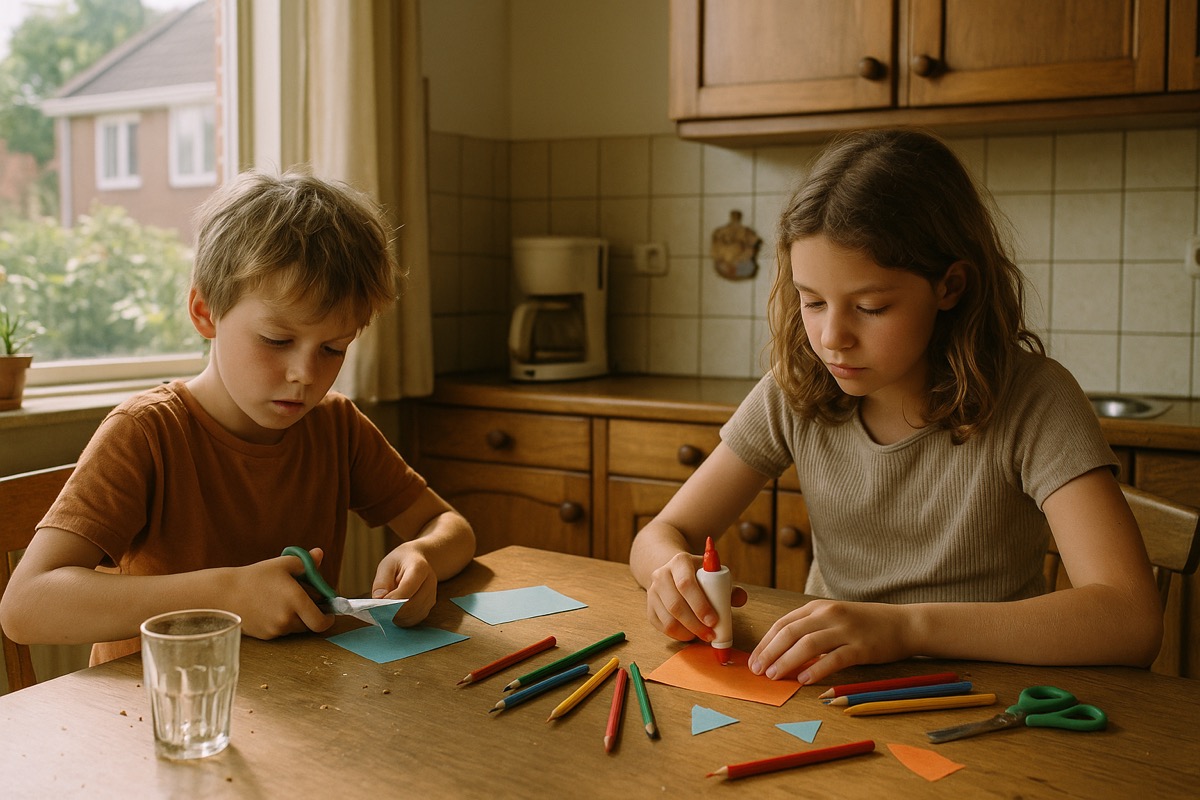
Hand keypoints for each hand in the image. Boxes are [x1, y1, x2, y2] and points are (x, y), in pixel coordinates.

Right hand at [228, 549, 335, 638]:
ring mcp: (276, 630)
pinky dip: (284, 621)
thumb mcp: (283, 564)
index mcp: (296, 601)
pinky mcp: (266, 636)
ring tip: (285, 600)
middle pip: (311, 624)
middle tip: (307, 601)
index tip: (329, 610)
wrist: (224, 594)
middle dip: (313, 614)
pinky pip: (283, 630)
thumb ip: (306, 562)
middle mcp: (288, 619)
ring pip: (297, 628)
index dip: (328, 618)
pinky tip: (272, 607)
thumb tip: (320, 554)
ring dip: (298, 617)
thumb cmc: (255, 576)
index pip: (322, 621)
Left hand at [371, 545, 437, 626]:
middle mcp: (430, 583)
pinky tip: (395, 613)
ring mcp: (431, 596)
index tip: (380, 603)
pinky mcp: (429, 606)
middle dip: (394, 610)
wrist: (417, 561)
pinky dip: (403, 619)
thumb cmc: (399, 562)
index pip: (408, 587)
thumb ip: (382, 582)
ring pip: (414, 614)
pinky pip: (415, 619)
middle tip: (379, 610)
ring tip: (386, 610)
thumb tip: (379, 599)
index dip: (393, 598)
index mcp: (420, 568)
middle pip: (413, 604)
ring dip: (398, 617)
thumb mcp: (387, 565)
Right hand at [644, 551, 747, 642]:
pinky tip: (690, 634)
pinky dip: (678, 635)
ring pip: (668, 619)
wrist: (673, 571)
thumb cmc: (699, 576)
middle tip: (711, 635)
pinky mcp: (649, 608)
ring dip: (688, 632)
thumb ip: (728, 587)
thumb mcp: (713, 574)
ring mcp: (652, 592)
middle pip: (675, 605)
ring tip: (703, 636)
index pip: (686, 583)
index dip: (700, 605)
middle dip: (695, 624)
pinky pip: (662, 627)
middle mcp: (661, 575)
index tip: (714, 620)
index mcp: (680, 562)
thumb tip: (740, 599)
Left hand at [748, 599, 913, 684]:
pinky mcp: (861, 647)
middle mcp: (829, 614)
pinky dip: (817, 669)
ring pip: (808, 644)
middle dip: (770, 652)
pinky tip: (803, 680)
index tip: (753, 660)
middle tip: (757, 671)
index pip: (783, 623)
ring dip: (787, 661)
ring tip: (774, 676)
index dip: (765, 642)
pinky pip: (834, 658)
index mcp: (818, 607)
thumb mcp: (834, 619)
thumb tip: (781, 653)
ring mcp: (846, 630)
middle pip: (790, 632)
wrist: (903, 624)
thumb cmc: (865, 624)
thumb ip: (810, 631)